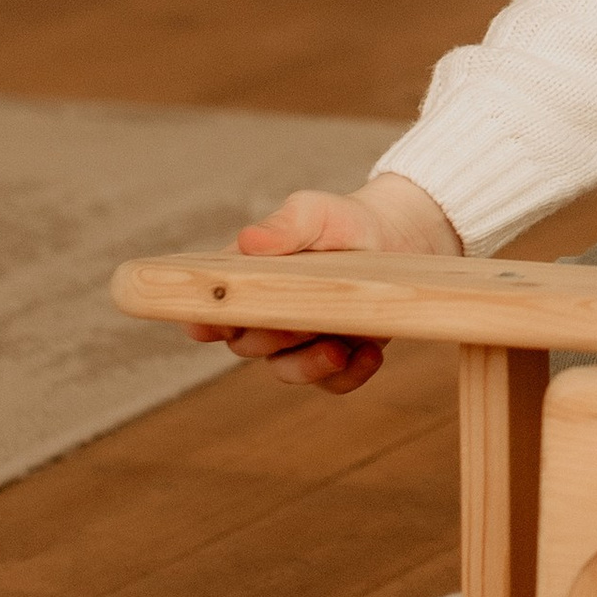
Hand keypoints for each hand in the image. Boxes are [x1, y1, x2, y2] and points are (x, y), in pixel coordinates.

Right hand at [183, 173, 461, 395]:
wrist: (392, 237)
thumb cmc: (340, 221)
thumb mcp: (313, 213)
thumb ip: (283, 227)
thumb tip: (248, 242)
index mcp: (246, 281)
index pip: (208, 311)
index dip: (204, 321)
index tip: (211, 325)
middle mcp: (265, 317)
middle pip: (247, 344)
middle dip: (272, 335)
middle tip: (302, 318)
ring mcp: (300, 342)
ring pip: (287, 371)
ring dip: (310, 365)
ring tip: (338, 348)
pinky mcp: (336, 358)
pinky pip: (333, 384)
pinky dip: (351, 374)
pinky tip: (371, 352)